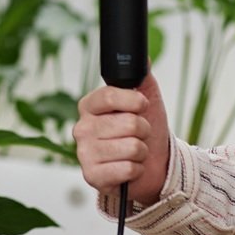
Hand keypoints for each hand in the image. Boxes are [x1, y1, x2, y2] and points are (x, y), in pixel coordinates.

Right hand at [72, 72, 170, 208]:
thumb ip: (141, 76)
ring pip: (131, 147)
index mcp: (89, 106)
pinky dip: (136, 170)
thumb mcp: (146, 99)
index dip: (134, 101)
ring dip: (141, 151)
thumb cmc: (145, 131)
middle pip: (127, 123)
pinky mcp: (92, 176)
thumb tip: (145, 58)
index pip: (109, 96)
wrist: (153, 165)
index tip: (143, 105)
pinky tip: (129, 168)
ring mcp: (84, 153)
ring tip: (134, 152)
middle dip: (143, 130)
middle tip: (138, 134)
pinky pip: (128, 168)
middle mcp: (82, 128)